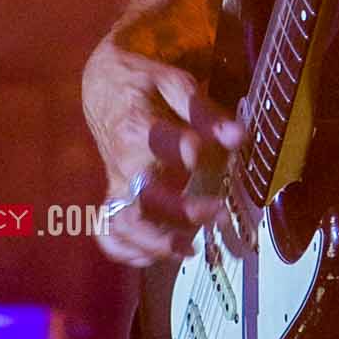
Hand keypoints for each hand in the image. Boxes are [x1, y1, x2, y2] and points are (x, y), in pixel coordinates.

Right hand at [82, 36, 241, 267]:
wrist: (102, 86)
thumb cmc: (143, 83)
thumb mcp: (174, 82)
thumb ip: (204, 112)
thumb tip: (237, 136)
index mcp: (137, 126)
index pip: (155, 142)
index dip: (179, 149)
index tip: (199, 154)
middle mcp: (123, 162)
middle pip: (141, 198)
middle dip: (179, 213)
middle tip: (218, 213)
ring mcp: (116, 184)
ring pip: (122, 225)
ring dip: (154, 243)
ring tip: (189, 249)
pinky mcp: (114, 196)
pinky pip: (108, 233)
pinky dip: (126, 252)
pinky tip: (156, 256)